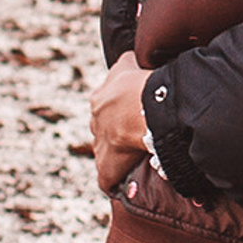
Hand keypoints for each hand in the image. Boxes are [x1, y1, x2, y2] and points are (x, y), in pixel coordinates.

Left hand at [90, 52, 150, 194]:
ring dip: (117, 153)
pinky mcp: (107, 165)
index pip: (106, 105)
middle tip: (137, 132)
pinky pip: (107, 178)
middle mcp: (96, 120)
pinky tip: (121, 185)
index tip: (134, 112)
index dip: (121, 109)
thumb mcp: (129, 63)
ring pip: (105, 151)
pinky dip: (114, 180)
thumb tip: (131, 57)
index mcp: (100, 98)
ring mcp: (100, 144)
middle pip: (103, 128)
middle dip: (116, 130)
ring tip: (136, 155)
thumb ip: (126, 63)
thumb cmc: (142, 83)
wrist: (146, 107)